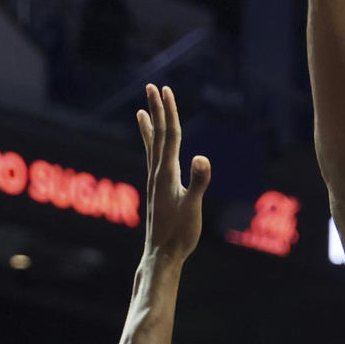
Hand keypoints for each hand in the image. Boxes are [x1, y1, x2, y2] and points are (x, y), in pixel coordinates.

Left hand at [137, 85, 210, 262]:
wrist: (161, 256)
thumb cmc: (179, 234)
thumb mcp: (193, 208)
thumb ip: (198, 182)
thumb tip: (202, 158)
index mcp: (166, 174)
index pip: (170, 136)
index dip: (169, 112)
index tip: (166, 90)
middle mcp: (157, 174)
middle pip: (158, 135)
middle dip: (157, 110)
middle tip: (153, 87)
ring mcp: (155, 183)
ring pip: (152, 148)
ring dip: (150, 127)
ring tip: (142, 112)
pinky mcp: (156, 192)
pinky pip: (153, 163)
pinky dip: (151, 149)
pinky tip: (152, 149)